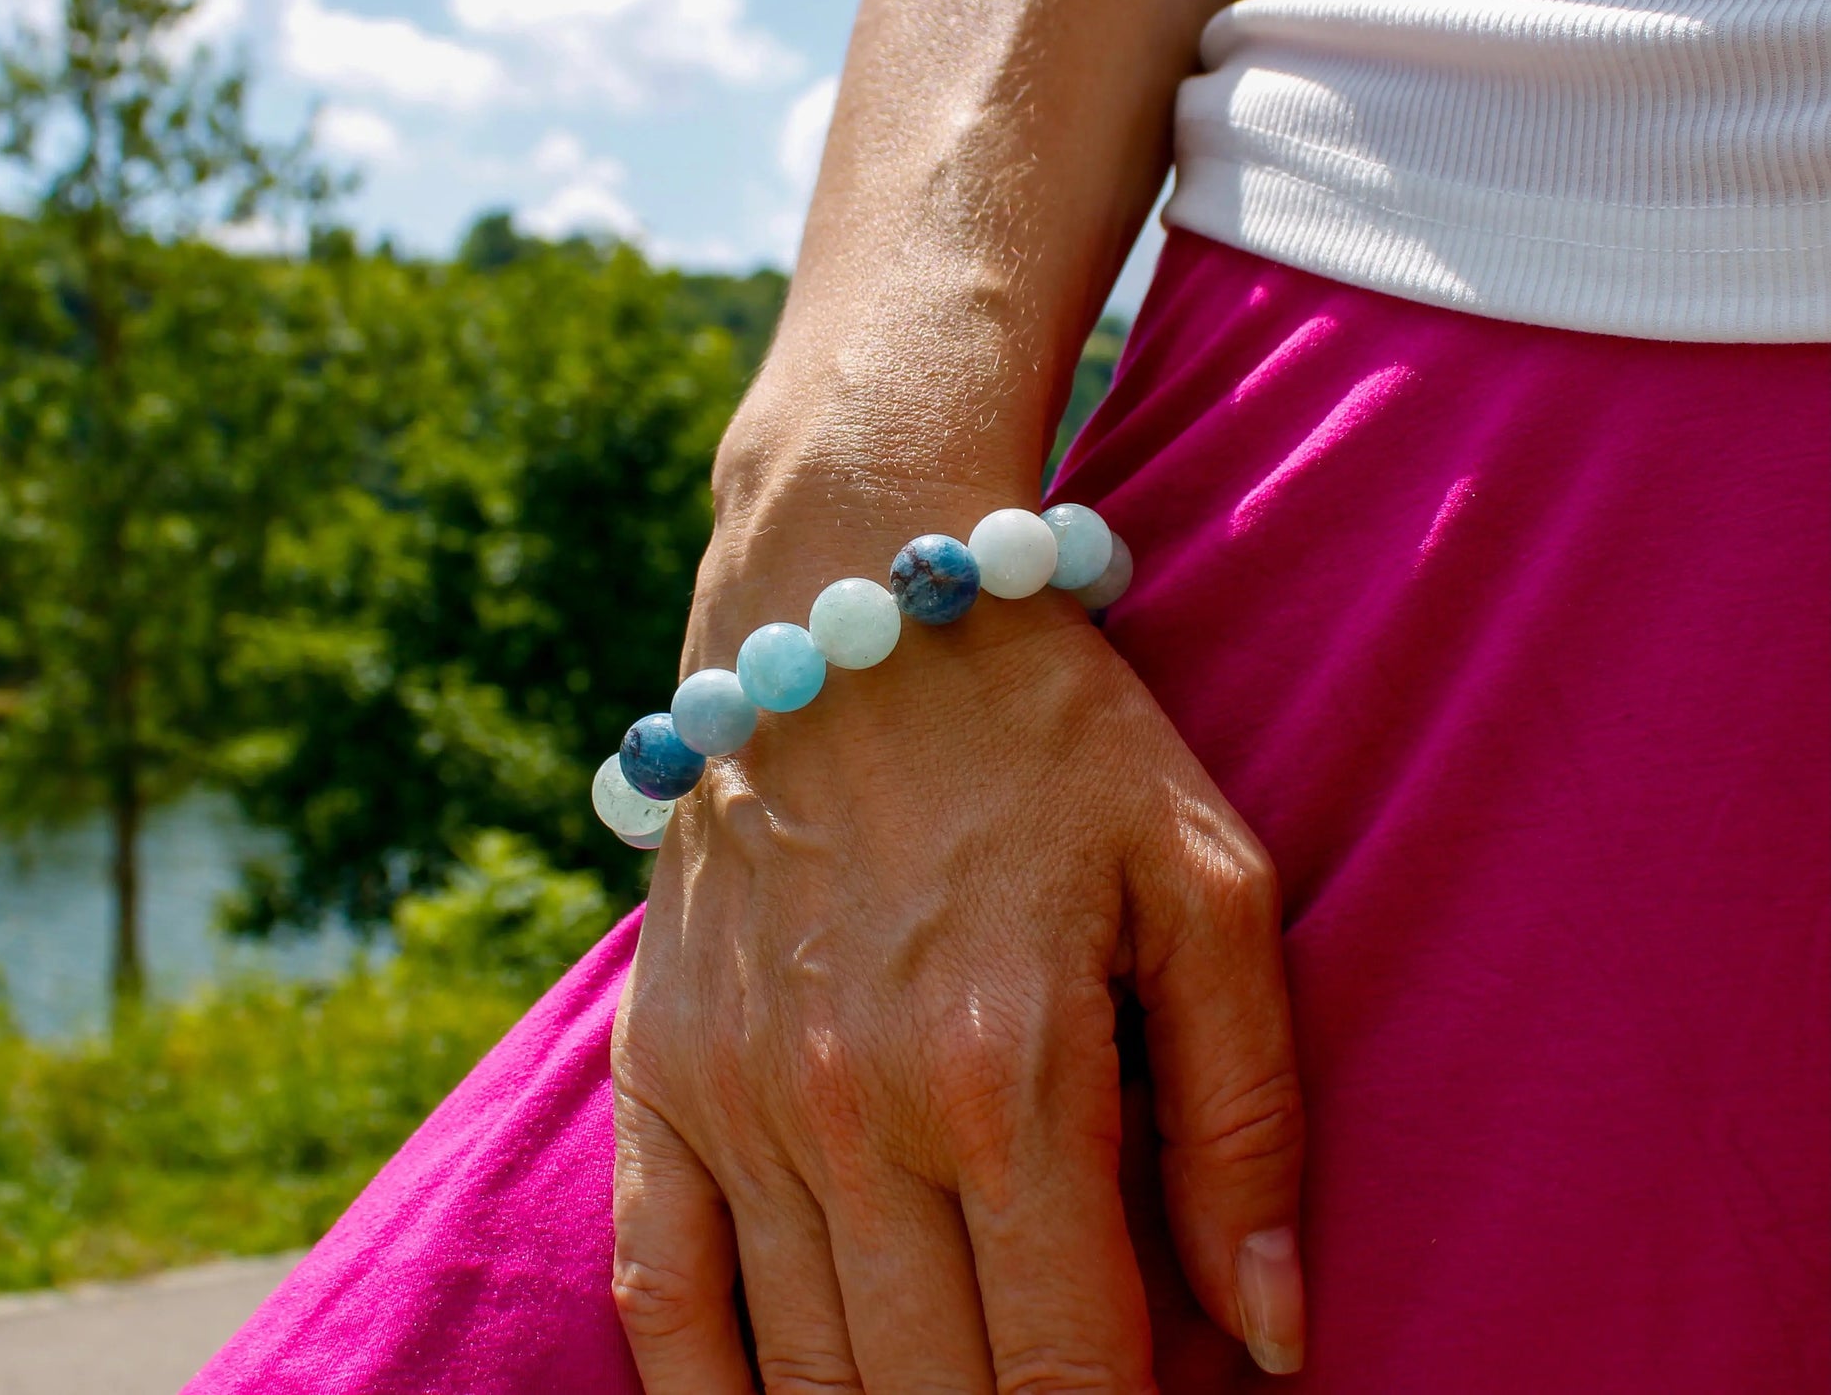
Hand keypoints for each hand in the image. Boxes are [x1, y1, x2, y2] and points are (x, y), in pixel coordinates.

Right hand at [609, 537, 1306, 1390]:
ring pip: (811, 1376)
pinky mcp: (660, 1072)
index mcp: (1014, 1075)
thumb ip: (1245, 1119)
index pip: (1075, 1373)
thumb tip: (1267, 1340)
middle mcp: (859, 1112)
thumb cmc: (1056, 742)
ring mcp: (739, 1097)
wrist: (853, 609)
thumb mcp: (1205, 887)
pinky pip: (659, 1298)